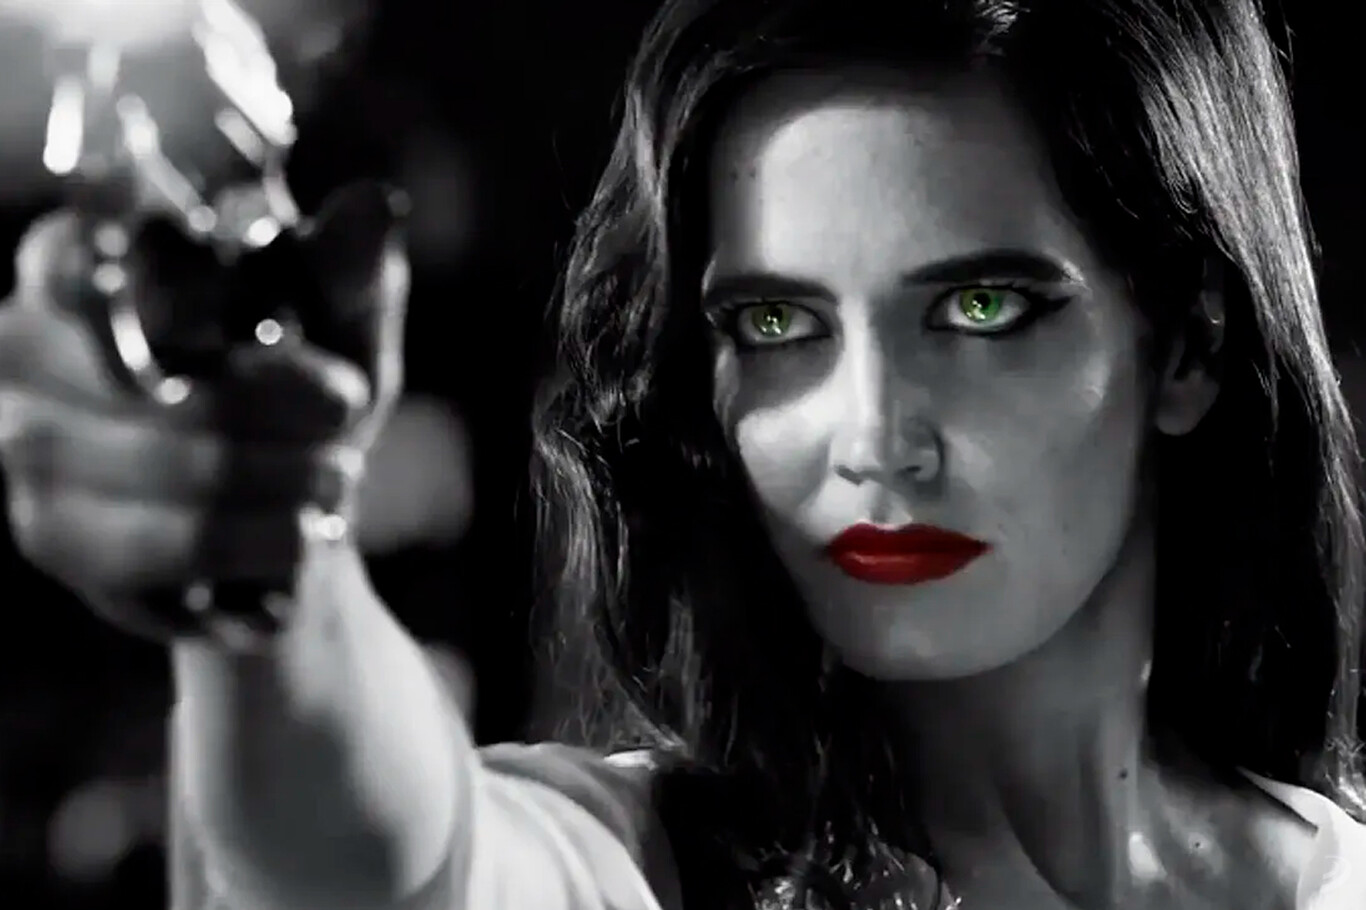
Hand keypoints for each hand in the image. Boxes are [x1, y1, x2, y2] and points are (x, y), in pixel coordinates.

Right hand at [0, 183, 408, 640]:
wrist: (299, 518)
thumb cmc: (310, 399)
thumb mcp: (347, 331)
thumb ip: (353, 271)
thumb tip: (376, 203)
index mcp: (91, 258)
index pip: (87, 249)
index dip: (173, 286)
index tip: (252, 305)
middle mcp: (29, 338)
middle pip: (120, 359)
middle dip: (256, 396)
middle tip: (344, 406)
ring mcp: (26, 438)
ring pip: (140, 454)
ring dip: (267, 471)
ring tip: (337, 477)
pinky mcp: (51, 533)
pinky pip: (147, 542)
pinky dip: (245, 538)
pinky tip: (299, 535)